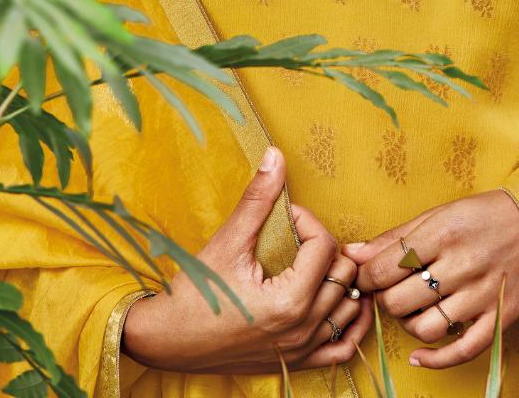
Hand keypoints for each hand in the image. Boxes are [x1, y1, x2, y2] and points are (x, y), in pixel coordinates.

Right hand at [122, 146, 372, 372]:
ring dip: (341, 281)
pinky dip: (350, 323)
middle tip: (297, 238)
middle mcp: (302, 329)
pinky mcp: (296, 362)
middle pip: (344, 275)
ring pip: (351, 309)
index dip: (308, 222)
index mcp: (289, 301)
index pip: (326, 246)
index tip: (285, 219)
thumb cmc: (194, 292)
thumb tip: (276, 156)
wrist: (168, 339)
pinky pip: (343, 348)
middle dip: (325, 247)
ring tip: (314, 263)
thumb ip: (258, 198)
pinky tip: (339, 300)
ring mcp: (302, 350)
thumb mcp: (227, 241)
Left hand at [342, 189, 518, 368]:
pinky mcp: (500, 318)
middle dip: (386, 299)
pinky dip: (435, 360)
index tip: (364, 278)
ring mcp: (483, 295)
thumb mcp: (436, 215)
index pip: (385, 268)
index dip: (365, 278)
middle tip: (390, 291)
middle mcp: (462, 265)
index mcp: (442, 233)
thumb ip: (394, 238)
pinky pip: (462, 351)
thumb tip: (352, 255)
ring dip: (409, 324)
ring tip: (412, 310)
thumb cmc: (481, 216)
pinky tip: (419, 356)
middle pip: (400, 301)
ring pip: (426, 329)